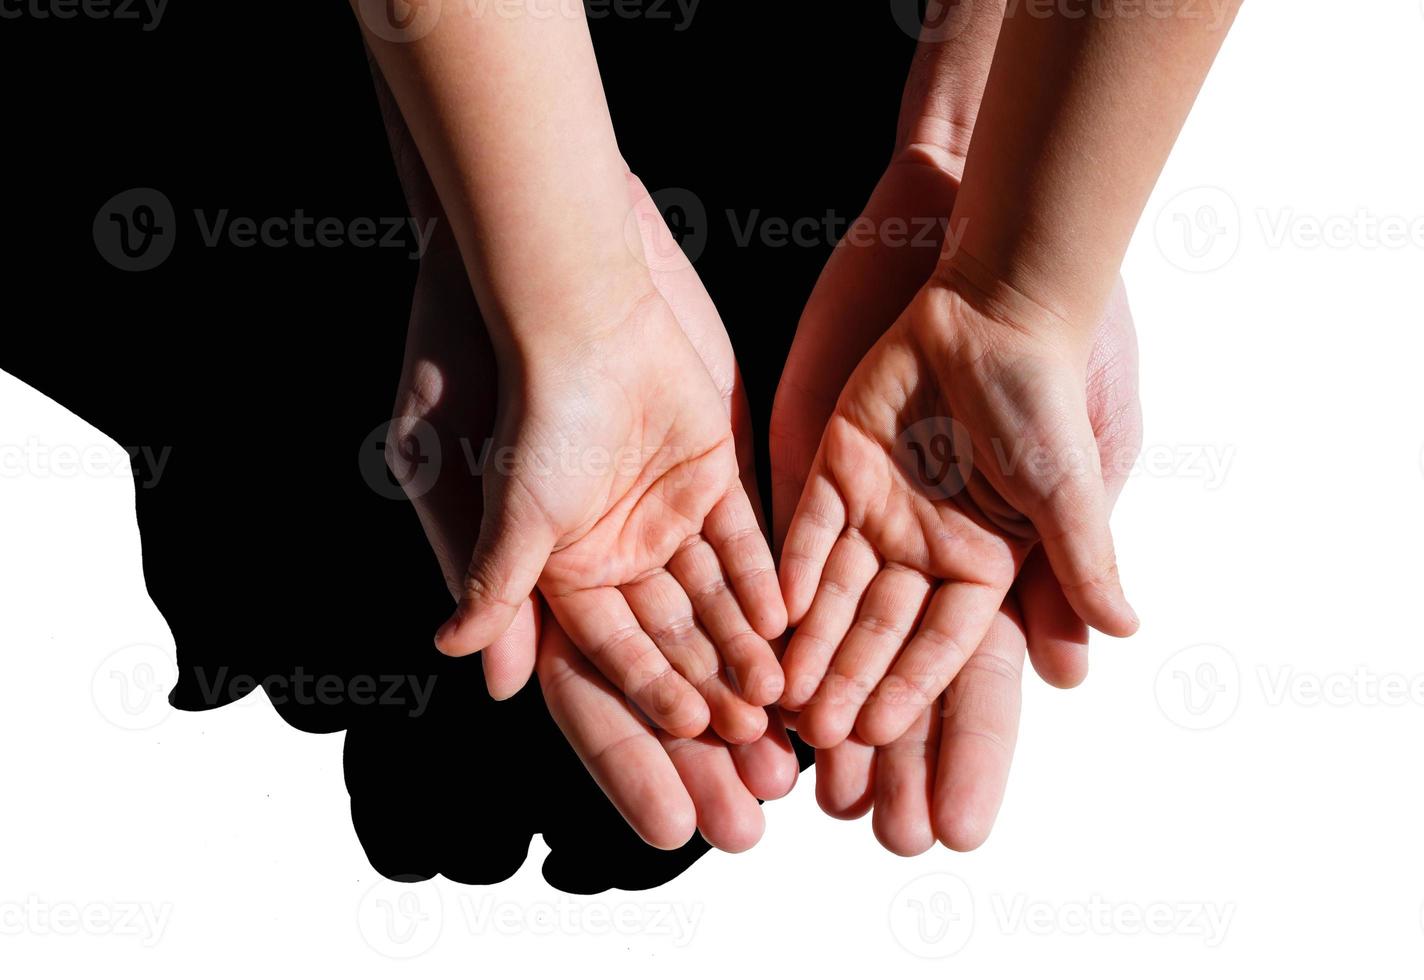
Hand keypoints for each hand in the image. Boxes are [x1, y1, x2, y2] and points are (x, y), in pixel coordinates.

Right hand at [388, 172, 797, 849]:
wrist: (563, 285)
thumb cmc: (510, 386)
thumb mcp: (492, 491)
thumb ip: (492, 577)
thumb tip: (471, 663)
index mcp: (548, 574)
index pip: (600, 681)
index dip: (639, 740)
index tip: (680, 804)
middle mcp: (606, 554)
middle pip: (668, 661)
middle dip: (708, 728)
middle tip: (754, 798)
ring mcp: (660, 513)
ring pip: (715, 611)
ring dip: (748, 668)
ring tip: (790, 730)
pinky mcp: (708, 468)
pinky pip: (746, 543)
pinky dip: (770, 590)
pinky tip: (799, 640)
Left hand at [779, 263, 1140, 752]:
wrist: (994, 307)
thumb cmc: (1043, 396)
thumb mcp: (1071, 486)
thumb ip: (1083, 561)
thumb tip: (1126, 631)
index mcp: (985, 560)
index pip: (942, 640)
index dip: (910, 686)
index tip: (877, 733)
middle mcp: (928, 544)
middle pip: (881, 627)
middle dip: (850, 681)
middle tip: (817, 736)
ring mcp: (879, 507)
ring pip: (836, 589)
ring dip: (810, 640)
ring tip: (780, 693)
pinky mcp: (838, 466)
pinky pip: (806, 527)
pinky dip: (788, 569)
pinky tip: (767, 613)